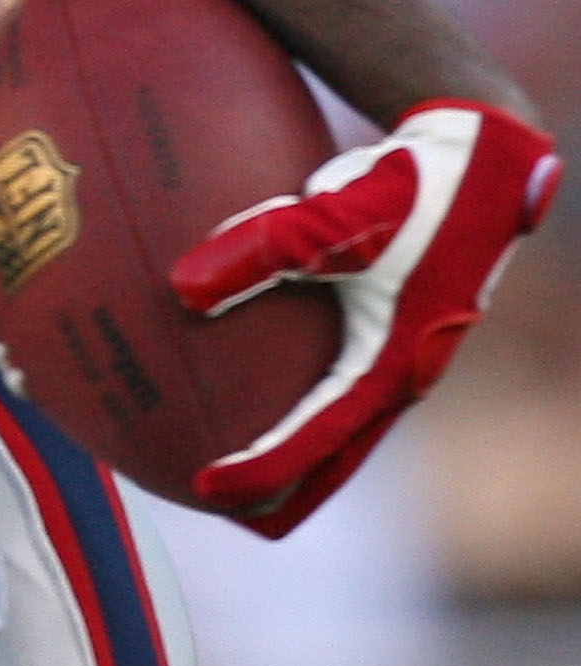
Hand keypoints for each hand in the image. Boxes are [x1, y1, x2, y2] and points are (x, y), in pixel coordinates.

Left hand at [172, 101, 559, 535]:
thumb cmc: (412, 185)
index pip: (321, 438)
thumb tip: (181, 292)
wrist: (484, 156)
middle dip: (282, 487)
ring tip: (233, 468)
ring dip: (297, 452)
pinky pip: (344, 381)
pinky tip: (253, 380)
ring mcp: (406, 350)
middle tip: (216, 509)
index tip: (210, 491)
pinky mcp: (398, 324)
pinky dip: (305, 402)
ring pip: (346, 425)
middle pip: (337, 454)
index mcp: (393, 360)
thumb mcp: (331, 216)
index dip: (264, 469)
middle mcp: (405, 368)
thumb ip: (258, 252)